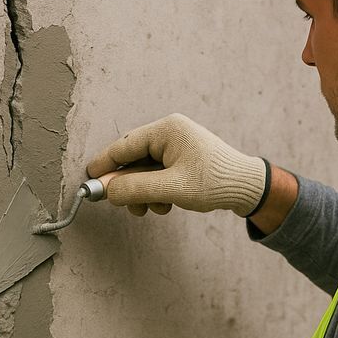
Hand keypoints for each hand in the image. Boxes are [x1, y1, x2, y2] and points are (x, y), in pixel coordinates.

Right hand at [86, 113, 266, 216]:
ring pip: (143, 169)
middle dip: (128, 185)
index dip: (104, 166)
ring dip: (143, 191)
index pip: (123, 146)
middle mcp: (169, 132)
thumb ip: (136, 189)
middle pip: (132, 158)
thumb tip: (106, 191)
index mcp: (167, 130)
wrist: (248, 187)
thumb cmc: (215, 183)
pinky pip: (157, 172)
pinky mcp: (182, 157)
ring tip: (155, 208)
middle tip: (128, 206)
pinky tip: (167, 204)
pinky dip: (156, 190)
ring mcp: (176, 144)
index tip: (89, 182)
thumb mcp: (172, 190)